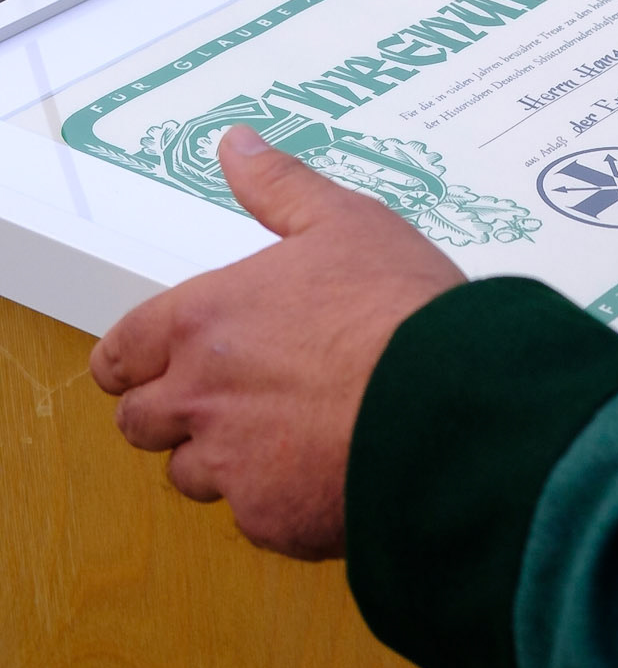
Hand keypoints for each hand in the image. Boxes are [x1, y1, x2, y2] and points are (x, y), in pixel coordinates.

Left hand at [90, 125, 462, 559]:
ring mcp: (231, 465)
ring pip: (190, 474)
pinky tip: (320, 465)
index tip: (142, 361)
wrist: (447, 404)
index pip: (119, 351)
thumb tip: (238, 146)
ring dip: (219, 457)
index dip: (130, 357)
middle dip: (170, 409)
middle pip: (138, 421)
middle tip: (218, 393)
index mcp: (204, 320)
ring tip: (278, 431)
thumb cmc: (398, 309)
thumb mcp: (343, 220)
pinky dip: (276, 496)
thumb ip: (278, 186)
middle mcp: (201, 395)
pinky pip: (251, 514)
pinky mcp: (269, 520)